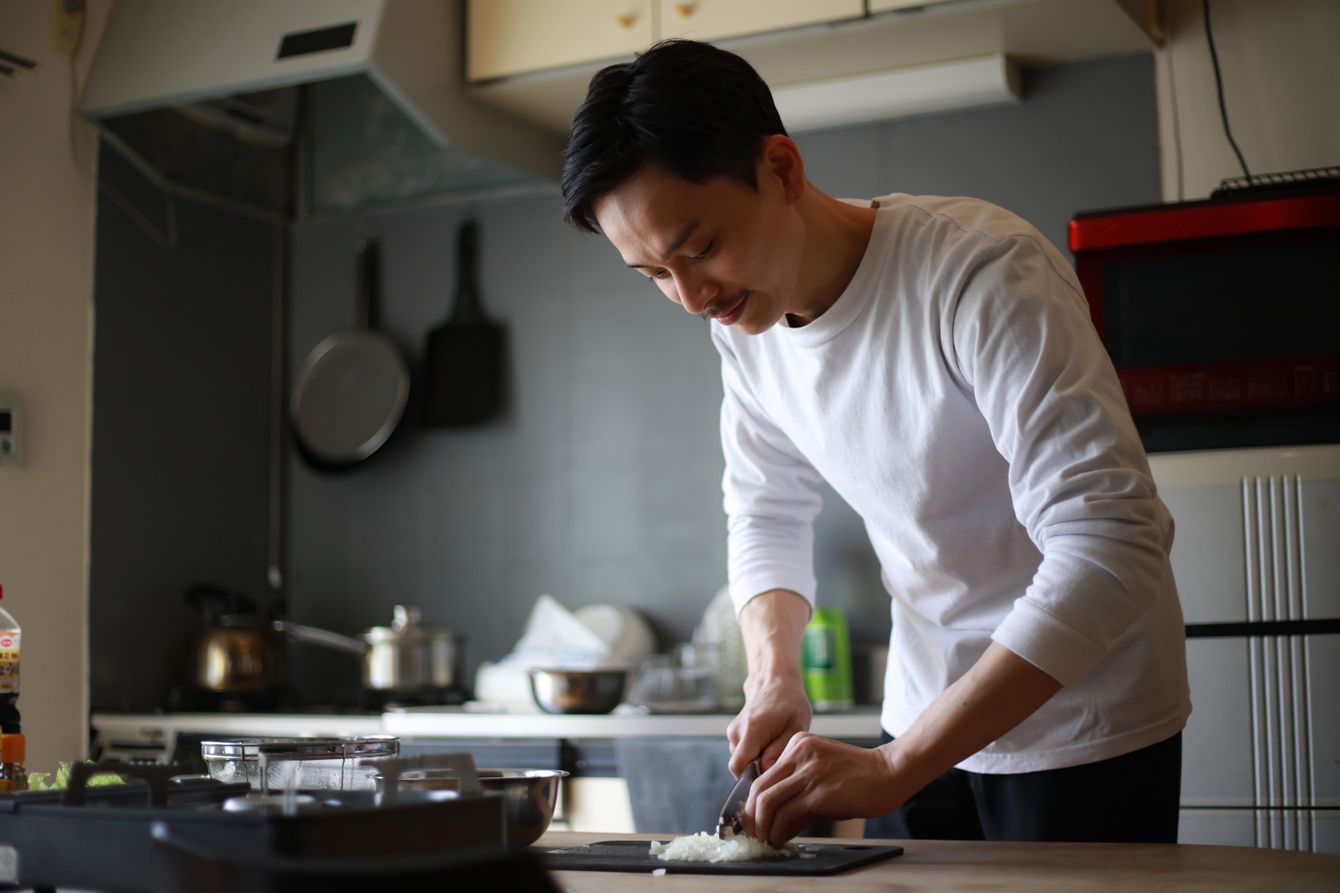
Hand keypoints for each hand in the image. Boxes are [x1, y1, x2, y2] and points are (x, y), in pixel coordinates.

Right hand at [727, 673, 811, 775]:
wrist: (774, 682)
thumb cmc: (790, 703)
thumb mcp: (796, 727)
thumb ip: (780, 751)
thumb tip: (766, 771)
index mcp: (752, 730)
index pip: (738, 767)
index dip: (752, 779)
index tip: (771, 778)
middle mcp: (737, 732)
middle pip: (742, 767)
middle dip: (759, 769)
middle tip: (780, 758)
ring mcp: (733, 732)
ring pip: (743, 760)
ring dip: (758, 760)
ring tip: (776, 745)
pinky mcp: (734, 733)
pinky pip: (743, 752)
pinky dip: (755, 752)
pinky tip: (769, 741)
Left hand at [743, 733, 904, 847]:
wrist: (890, 771)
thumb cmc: (859, 774)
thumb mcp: (822, 768)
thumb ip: (798, 786)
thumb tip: (777, 820)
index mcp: (798, 743)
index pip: (763, 774)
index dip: (752, 801)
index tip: (753, 819)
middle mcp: (799, 754)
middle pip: (758, 788)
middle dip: (751, 817)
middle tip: (754, 834)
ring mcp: (809, 772)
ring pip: (767, 802)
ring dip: (762, 827)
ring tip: (766, 840)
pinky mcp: (819, 793)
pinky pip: (787, 815)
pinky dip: (778, 832)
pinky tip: (782, 840)